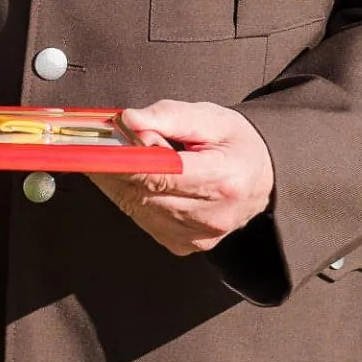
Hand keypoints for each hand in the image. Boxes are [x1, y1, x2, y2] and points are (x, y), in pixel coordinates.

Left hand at [88, 100, 275, 256]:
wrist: (261, 176)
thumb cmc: (236, 144)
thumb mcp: (210, 117)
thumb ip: (168, 116)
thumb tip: (130, 120)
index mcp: (223, 179)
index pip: (162, 175)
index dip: (125, 161)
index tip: (99, 146)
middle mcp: (212, 215)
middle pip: (145, 192)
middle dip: (117, 167)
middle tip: (106, 143)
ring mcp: (199, 235)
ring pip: (138, 207)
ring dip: (122, 182)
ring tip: (128, 158)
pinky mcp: (185, 245)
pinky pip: (143, 220)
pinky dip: (133, 198)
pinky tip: (140, 180)